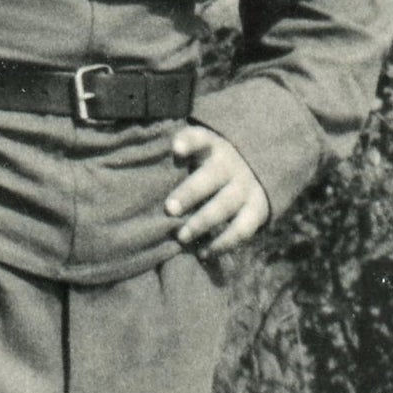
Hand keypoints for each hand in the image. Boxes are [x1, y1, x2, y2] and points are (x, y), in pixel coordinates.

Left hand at [166, 125, 269, 255]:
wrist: (255, 170)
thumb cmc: (208, 164)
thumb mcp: (198, 153)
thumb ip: (176, 159)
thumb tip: (135, 166)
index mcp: (212, 147)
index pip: (200, 139)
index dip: (189, 142)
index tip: (176, 148)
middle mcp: (230, 165)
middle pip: (211, 177)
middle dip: (190, 193)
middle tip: (169, 209)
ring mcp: (246, 188)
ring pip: (224, 206)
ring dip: (202, 222)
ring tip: (181, 237)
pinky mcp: (257, 210)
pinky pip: (241, 230)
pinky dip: (223, 244)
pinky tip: (203, 254)